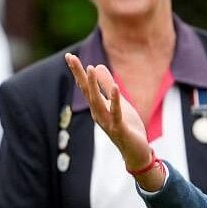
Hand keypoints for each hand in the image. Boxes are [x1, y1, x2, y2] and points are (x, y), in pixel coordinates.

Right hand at [65, 53, 165, 190]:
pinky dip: (115, 101)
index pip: (85, 87)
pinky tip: (116, 88)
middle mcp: (98, 114)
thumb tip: (97, 65)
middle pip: (87, 92)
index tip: (69, 56)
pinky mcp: (120, 129)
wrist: (136, 152)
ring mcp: (107, 122)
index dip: (78, 72)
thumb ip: (108, 86)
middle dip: (79, 75)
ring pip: (97, 102)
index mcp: (98, 107)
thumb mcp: (119, 102)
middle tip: (71, 57)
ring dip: (93, 85)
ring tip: (90, 67)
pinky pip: (116, 113)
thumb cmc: (127, 127)